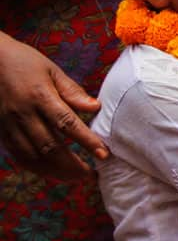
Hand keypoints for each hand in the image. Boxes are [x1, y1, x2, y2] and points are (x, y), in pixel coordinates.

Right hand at [0, 32, 107, 179]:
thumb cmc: (24, 62)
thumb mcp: (51, 70)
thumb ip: (72, 91)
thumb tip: (96, 107)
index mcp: (40, 96)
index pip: (67, 124)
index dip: (86, 141)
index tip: (104, 155)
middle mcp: (23, 114)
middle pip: (50, 147)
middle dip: (73, 165)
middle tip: (93, 174)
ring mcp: (9, 125)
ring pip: (33, 156)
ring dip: (56, 171)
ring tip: (77, 178)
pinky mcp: (1, 132)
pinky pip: (19, 156)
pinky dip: (37, 168)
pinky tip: (52, 173)